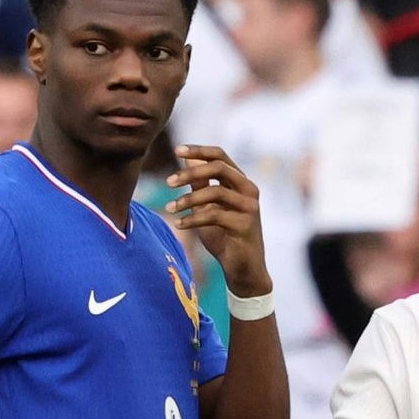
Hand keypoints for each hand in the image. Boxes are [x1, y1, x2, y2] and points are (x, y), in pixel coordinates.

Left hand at [161, 146, 271, 294]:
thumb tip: (187, 160)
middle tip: (168, 183)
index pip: (220, 156)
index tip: (176, 150)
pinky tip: (179, 225)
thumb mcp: (208, 206)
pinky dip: (192, 219)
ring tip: (169, 209)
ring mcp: (250, 208)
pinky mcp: (246, 225)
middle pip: (219, 167)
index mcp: (240, 182)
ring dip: (187, 200)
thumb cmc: (224, 235)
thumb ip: (201, 184)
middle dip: (190, 173)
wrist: (242, 268)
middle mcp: (249, 191)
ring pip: (215, 191)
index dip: (198, 150)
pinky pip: (214, 215)